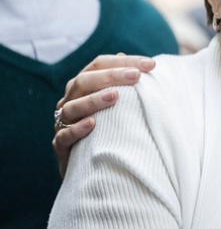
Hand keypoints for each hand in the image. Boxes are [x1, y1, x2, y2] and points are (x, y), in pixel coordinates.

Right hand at [53, 54, 155, 176]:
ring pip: (72, 107)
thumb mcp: (120, 105)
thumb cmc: (110, 127)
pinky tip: (93, 124)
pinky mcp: (61, 146)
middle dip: (111, 76)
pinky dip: (77, 129)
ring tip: (115, 96)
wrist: (93, 167)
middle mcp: (70, 100)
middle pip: (84, 81)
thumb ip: (127, 85)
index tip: (151, 65)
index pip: (99, 65)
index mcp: (83, 86)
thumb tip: (143, 66)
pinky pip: (64, 136)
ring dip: (93, 100)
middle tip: (136, 76)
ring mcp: (63, 123)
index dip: (123, 62)